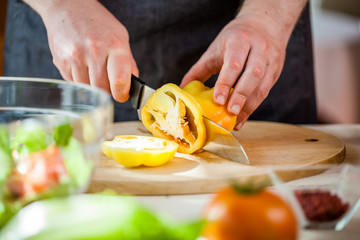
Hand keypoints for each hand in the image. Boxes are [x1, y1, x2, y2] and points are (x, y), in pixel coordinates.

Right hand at [26, 0, 137, 101]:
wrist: (67, 7)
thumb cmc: (97, 23)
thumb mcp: (120, 37)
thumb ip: (128, 63)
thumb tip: (132, 86)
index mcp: (115, 44)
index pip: (120, 80)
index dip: (122, 94)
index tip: (122, 95)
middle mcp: (94, 50)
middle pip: (103, 89)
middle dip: (108, 90)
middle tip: (109, 83)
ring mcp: (76, 56)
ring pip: (88, 89)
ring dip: (93, 86)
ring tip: (94, 70)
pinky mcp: (61, 62)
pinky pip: (74, 83)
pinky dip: (80, 80)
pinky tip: (82, 66)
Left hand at [181, 0, 306, 129]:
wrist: (264, 23)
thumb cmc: (235, 38)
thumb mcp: (215, 49)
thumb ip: (199, 69)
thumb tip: (182, 89)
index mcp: (239, 40)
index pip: (233, 64)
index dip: (225, 83)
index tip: (218, 100)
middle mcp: (259, 48)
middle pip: (252, 74)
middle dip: (241, 95)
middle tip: (230, 112)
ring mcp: (271, 59)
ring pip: (262, 85)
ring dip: (249, 105)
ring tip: (236, 120)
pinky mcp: (276, 70)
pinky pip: (266, 91)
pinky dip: (254, 106)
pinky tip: (243, 116)